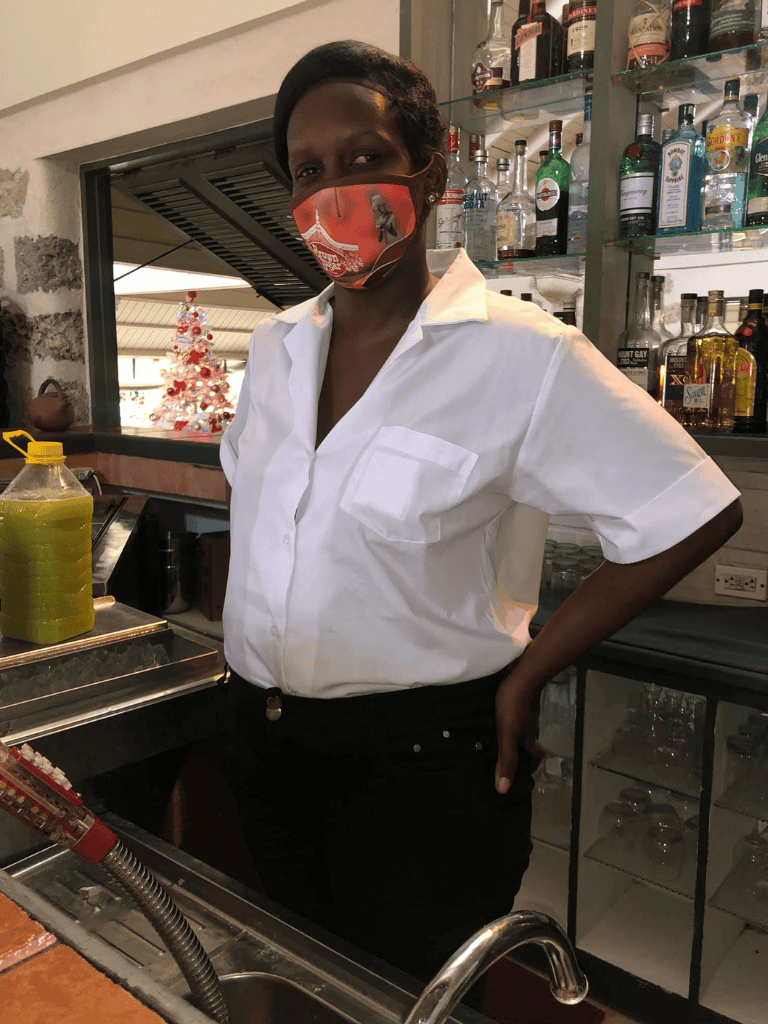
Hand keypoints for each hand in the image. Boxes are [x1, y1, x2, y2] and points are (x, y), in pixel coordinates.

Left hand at [494, 672, 544, 793]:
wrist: (524, 672)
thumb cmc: (514, 704)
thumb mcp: (507, 734)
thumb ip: (507, 759)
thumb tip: (504, 789)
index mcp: (529, 737)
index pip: (535, 756)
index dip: (531, 766)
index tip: (524, 773)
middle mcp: (531, 725)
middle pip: (529, 742)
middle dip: (521, 750)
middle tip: (507, 756)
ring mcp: (527, 711)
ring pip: (523, 727)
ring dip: (514, 734)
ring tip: (498, 738)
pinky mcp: (521, 698)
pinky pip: (516, 713)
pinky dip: (510, 718)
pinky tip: (498, 715)